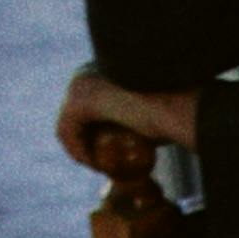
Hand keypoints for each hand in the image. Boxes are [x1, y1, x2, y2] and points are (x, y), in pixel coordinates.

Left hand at [55, 66, 198, 168]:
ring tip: (97, 166)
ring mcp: (80, 84)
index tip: (104, 155)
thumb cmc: (169, 114)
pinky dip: (77, 150)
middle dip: (81, 142)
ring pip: (67, 124)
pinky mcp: (79, 100)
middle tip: (98, 164)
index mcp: (99, 71)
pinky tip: (94, 164)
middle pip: (72, 115)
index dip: (89, 133)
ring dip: (79, 149)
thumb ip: (132, 119)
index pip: (83, 106)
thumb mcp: (144, 115)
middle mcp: (85, 74)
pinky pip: (67, 131)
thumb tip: (139, 137)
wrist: (171, 107)